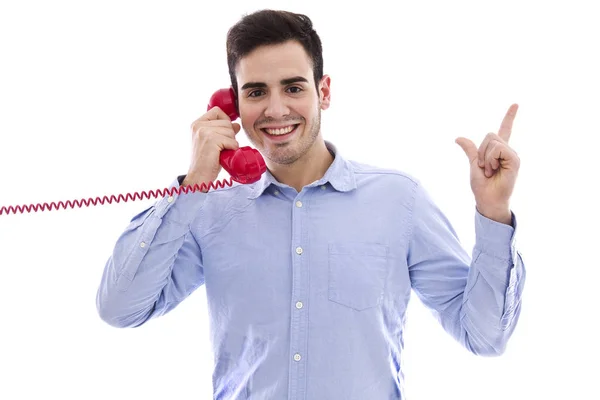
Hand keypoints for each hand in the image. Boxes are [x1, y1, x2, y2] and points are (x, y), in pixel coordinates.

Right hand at [183, 106, 240, 187]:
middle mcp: (199, 125)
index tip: (224, 134)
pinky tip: (223, 155)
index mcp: (197, 124)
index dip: (225, 121)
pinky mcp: (211, 140)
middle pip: (227, 122)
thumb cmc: (207, 162)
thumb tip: (236, 125)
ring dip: (230, 143)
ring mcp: (204, 132)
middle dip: (229, 135)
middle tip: (221, 148)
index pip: (217, 111)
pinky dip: (231, 149)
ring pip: (231, 131)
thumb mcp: (214, 143)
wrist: (199, 177)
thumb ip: (222, 131)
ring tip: (221, 152)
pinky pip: (232, 141)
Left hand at [455, 104, 519, 223]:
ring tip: (490, 171)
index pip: (505, 129)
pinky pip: (498, 149)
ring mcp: (512, 155)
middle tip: (485, 168)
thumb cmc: (482, 185)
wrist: (487, 199)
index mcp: (498, 151)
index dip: (510, 117)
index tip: (515, 104)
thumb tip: (458, 138)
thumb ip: (470, 149)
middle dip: (481, 151)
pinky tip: (494, 170)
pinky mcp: (515, 160)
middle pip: (490, 135)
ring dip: (485, 157)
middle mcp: (507, 151)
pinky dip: (491, 159)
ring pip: (492, 141)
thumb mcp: (473, 163)